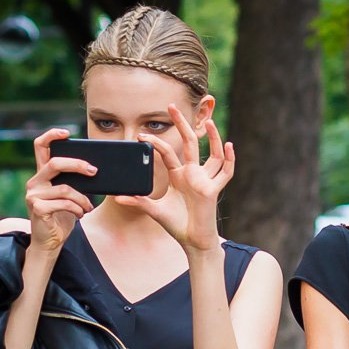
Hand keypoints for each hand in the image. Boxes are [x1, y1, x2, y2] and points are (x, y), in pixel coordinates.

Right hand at [26, 128, 96, 254]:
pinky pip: (64, 203)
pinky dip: (77, 209)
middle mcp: (35, 181)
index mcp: (42, 174)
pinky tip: (80, 214)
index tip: (67, 133)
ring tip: (87, 207)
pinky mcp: (37, 207)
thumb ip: (75, 182)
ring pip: (65, 188)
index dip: (51, 136)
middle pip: (55, 163)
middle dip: (78, 165)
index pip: (40, 147)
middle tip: (94, 171)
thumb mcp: (70, 196)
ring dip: (82, 199)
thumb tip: (95, 170)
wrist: (50, 241)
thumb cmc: (62, 216)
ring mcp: (33, 194)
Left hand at [116, 104, 234, 253]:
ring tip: (211, 122)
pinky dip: (230, 160)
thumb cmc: (176, 225)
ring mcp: (205, 181)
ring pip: (214, 155)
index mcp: (178, 176)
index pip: (168, 153)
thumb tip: (118, 197)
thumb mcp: (154, 210)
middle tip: (171, 106)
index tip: (142, 136)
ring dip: (214, 139)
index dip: (155, 143)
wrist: (191, 241)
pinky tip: (230, 146)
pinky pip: (226, 173)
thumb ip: (138, 201)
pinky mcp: (214, 190)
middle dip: (181, 125)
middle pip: (190, 144)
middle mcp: (193, 174)